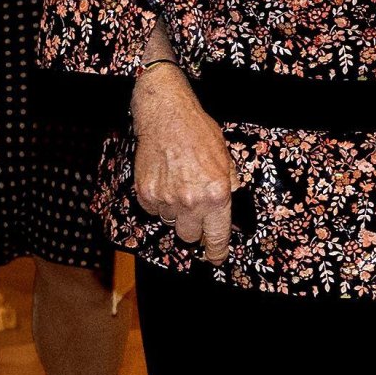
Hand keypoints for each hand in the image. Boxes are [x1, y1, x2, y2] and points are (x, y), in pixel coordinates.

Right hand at [131, 64, 237, 263]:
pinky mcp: (145, 194)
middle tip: (194, 208)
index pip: (216, 236)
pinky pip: (154, 210)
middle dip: (193, 227)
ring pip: (170, 223)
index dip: (216, 252)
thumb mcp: (226, 159)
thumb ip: (229, 187)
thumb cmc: (199, 134)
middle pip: (189, 237)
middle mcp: (191, 201)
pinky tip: (165, 180)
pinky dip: (159, 201)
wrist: (166, 116)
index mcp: (216, 195)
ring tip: (178, 185)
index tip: (216, 258)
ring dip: (175, 212)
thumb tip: (229, 210)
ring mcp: (166, 199)